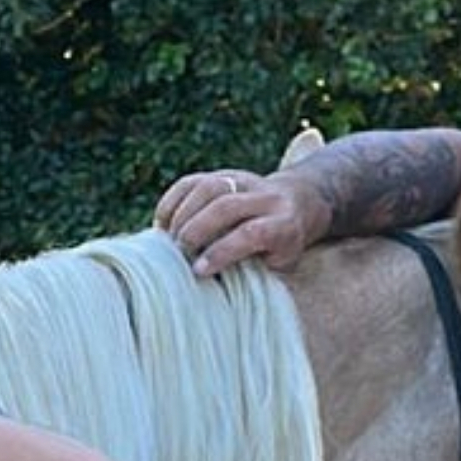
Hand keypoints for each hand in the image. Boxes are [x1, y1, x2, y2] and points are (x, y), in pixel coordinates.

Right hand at [153, 162, 326, 278]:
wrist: (297, 203)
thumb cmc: (282, 247)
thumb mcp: (279, 264)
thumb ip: (253, 271)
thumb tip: (213, 287)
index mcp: (285, 224)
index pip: (250, 233)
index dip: (222, 251)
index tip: (198, 270)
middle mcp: (267, 197)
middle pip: (225, 206)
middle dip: (197, 231)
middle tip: (179, 254)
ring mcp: (243, 180)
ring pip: (208, 188)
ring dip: (182, 215)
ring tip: (169, 240)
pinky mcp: (223, 173)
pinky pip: (192, 182)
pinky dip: (173, 202)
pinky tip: (163, 224)